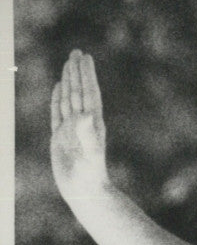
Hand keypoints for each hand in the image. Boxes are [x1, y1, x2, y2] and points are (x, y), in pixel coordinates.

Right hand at [50, 50, 108, 200]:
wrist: (85, 192)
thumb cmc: (90, 176)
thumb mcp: (90, 154)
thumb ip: (88, 134)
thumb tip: (85, 115)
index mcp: (91, 124)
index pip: (88, 93)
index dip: (87, 75)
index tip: (86, 58)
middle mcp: (82, 123)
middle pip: (79, 91)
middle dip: (77, 72)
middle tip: (77, 52)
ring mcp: (71, 129)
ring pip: (68, 99)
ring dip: (68, 81)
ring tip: (68, 64)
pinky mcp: (61, 137)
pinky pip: (58, 112)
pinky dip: (57, 98)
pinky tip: (59, 88)